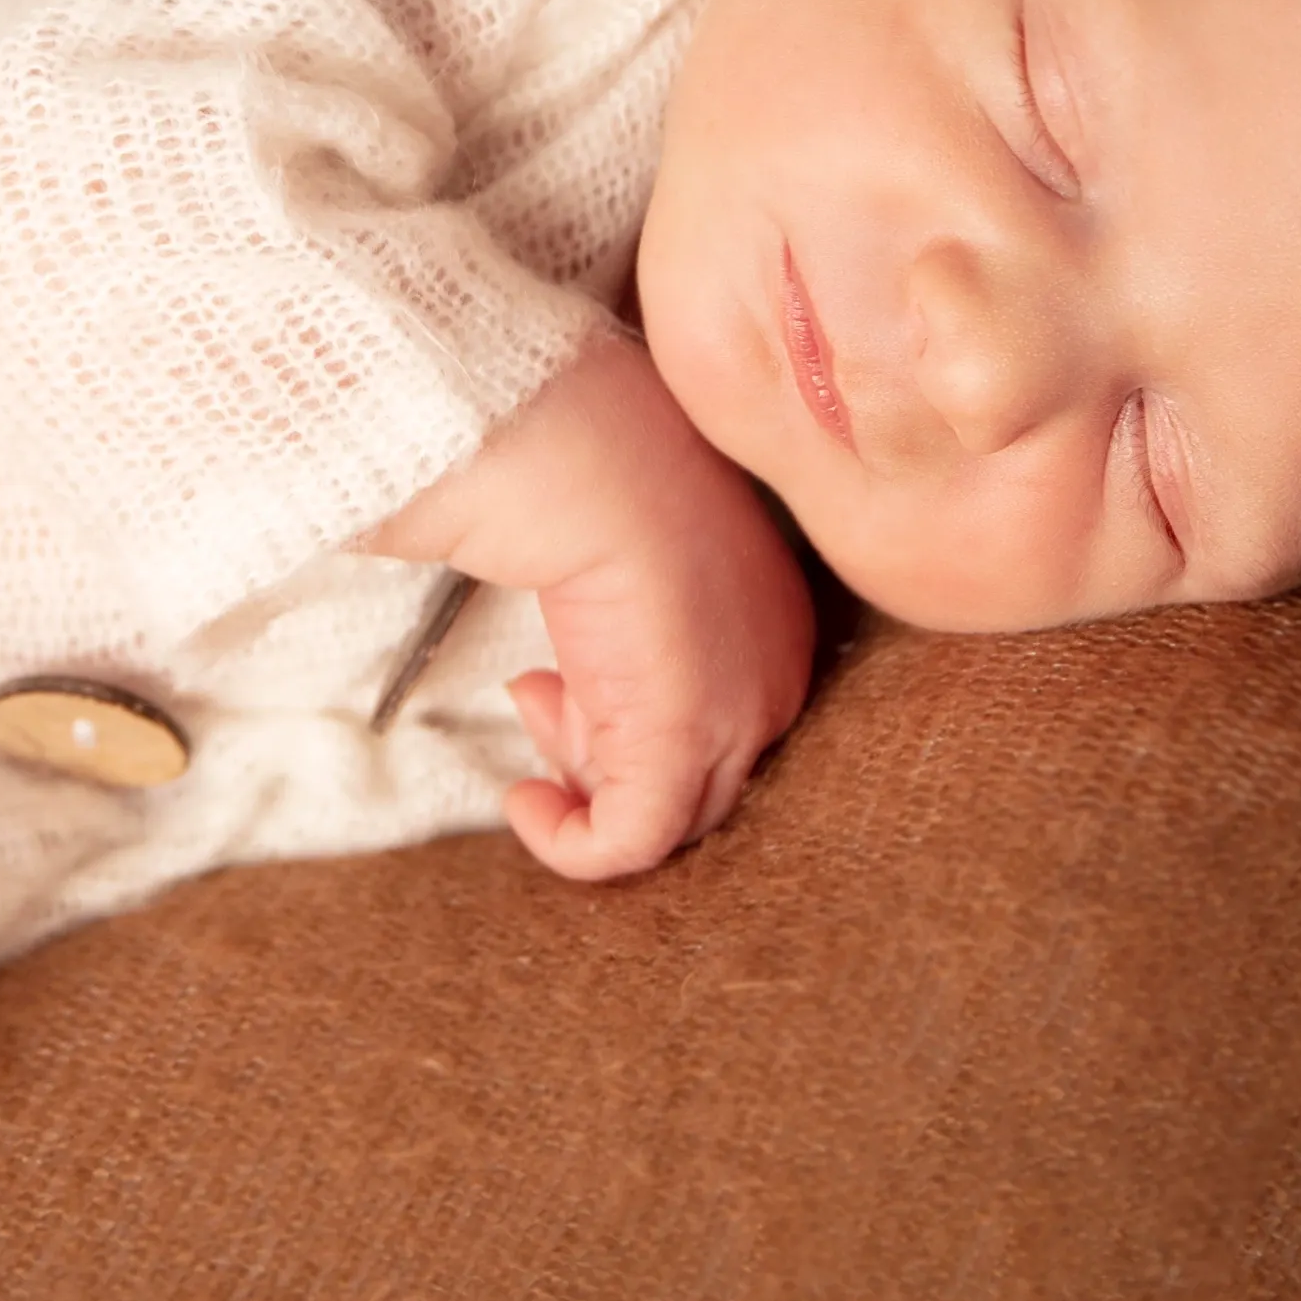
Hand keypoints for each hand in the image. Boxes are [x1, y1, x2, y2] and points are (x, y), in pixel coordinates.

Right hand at [371, 335, 817, 882]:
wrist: (586, 454)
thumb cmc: (596, 463)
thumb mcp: (624, 550)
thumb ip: (623, 622)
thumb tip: (573, 665)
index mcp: (772, 614)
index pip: (715, 718)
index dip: (623, 715)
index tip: (553, 679)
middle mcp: (775, 671)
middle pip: (695, 771)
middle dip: (603, 750)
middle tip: (538, 696)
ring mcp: (739, 715)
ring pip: (668, 813)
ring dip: (584, 790)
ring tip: (531, 727)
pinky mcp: (679, 749)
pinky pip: (635, 841)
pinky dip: (575, 845)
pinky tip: (525, 805)